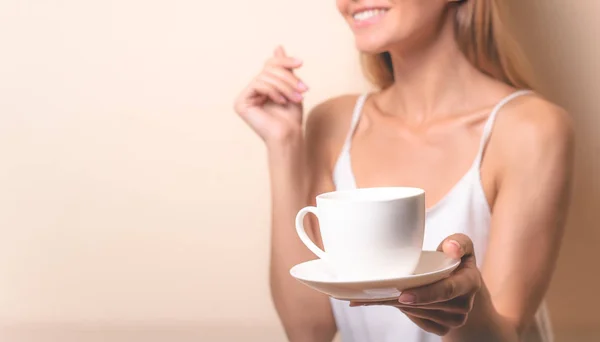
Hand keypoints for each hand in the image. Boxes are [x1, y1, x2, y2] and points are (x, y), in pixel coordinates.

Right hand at [234, 46, 308, 146]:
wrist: (289, 136)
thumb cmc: (291, 117)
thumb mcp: (291, 87)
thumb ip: (284, 68)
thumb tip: (278, 46)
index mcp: (261, 87)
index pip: (269, 65)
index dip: (284, 61)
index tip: (301, 63)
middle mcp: (250, 91)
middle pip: (267, 70)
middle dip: (288, 78)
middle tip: (303, 88)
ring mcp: (244, 97)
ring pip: (264, 77)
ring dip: (284, 86)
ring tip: (297, 97)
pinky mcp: (240, 103)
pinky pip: (257, 85)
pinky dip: (272, 91)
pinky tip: (281, 102)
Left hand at [350, 234, 481, 335]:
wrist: (461, 282)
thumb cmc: (456, 258)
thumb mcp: (462, 244)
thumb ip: (458, 242)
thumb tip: (451, 248)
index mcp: (470, 282)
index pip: (446, 290)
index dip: (424, 294)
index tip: (402, 295)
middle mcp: (464, 305)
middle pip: (428, 304)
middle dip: (402, 298)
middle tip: (377, 290)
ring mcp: (454, 320)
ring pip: (420, 313)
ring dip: (399, 304)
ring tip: (381, 292)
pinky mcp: (443, 328)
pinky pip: (419, 322)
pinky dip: (405, 312)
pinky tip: (393, 300)